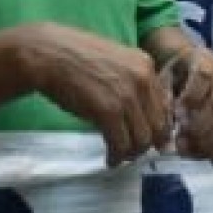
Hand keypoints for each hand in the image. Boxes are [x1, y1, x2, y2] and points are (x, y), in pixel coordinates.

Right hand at [16, 24, 171, 165]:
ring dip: (132, 153)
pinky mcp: (108, 111)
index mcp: (146, 65)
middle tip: (134, 152)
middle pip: (158, 126)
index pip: (165, 106)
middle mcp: (142, 80)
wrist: (47, 53)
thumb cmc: (74, 56)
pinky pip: (121, 144)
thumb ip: (132, 81)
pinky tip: (110, 159)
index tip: (150, 139)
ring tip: (120, 156)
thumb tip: (142, 112)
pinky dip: (117, 156)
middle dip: (147, 144)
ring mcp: (126, 96)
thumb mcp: (115, 61)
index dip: (157, 128)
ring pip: (142, 139)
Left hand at [166, 47, 212, 169]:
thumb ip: (163, 94)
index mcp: (205, 61)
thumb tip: (166, 123)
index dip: (191, 99)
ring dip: (211, 142)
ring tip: (189, 153)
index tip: (176, 118)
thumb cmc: (176, 70)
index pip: (202, 78)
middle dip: (199, 128)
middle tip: (179, 143)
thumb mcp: (165, 74)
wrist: (196, 62)